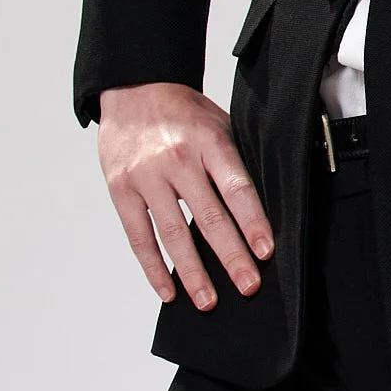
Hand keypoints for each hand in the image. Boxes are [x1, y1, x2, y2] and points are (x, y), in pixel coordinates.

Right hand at [98, 82, 273, 310]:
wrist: (133, 89)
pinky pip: (139, 236)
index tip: (266, 251)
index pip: (237, 187)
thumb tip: (269, 207)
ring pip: (172, 232)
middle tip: (248, 286)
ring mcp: (146, 176)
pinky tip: (169, 291)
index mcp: (209, 141)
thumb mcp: (220, 123)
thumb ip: (237, 162)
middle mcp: (177, 159)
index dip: (252, 221)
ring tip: (208, 301)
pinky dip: (153, 267)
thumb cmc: (185, 113)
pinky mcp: (120, 189)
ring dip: (192, 272)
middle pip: (208, 216)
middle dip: (230, 256)